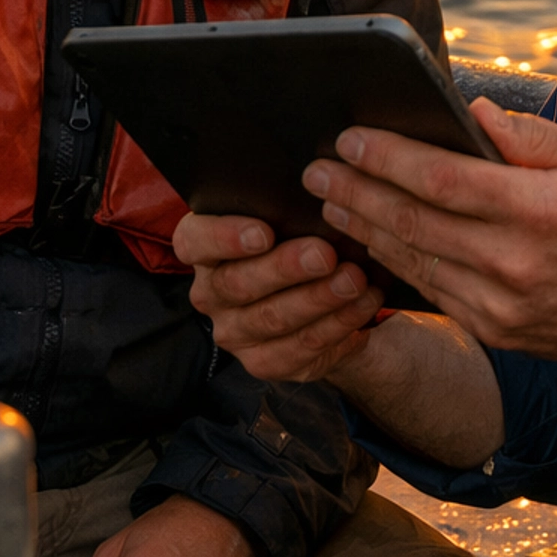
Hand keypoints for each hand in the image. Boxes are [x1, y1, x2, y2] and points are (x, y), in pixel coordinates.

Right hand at [174, 217, 383, 383]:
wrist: (314, 293)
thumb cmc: (292, 238)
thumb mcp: (282, 219)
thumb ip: (284, 210)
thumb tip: (317, 194)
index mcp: (203, 248)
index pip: (194, 241)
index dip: (225, 237)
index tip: (265, 232)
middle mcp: (210, 293)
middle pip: (239, 283)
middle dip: (286, 268)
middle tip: (325, 254)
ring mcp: (234, 332)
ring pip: (273, 318)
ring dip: (319, 299)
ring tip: (354, 279)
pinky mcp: (263, 362)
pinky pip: (300, 347)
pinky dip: (337, 325)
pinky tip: (362, 305)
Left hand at [304, 98, 556, 359]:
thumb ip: (526, 135)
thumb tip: (468, 112)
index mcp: (537, 209)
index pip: (442, 179)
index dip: (387, 159)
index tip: (349, 140)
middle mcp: (514, 262)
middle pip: (415, 223)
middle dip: (357, 194)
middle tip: (316, 172)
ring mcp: (504, 306)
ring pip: (416, 264)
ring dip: (366, 232)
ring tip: (330, 206)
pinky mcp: (500, 332)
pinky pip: (436, 295)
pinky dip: (397, 269)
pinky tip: (372, 247)